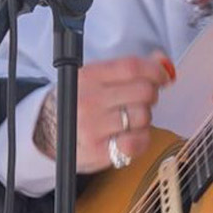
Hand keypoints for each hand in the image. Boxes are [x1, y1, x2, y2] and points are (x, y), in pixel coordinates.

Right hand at [33, 52, 174, 172]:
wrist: (49, 131)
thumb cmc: (82, 101)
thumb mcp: (98, 77)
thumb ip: (130, 68)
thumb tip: (162, 61)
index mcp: (88, 76)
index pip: (131, 67)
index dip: (155, 71)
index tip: (163, 77)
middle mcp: (88, 100)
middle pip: (143, 91)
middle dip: (151, 94)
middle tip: (142, 99)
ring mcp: (92, 127)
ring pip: (143, 116)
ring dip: (144, 117)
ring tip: (130, 118)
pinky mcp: (99, 151)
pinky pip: (137, 142)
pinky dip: (141, 138)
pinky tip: (130, 134)